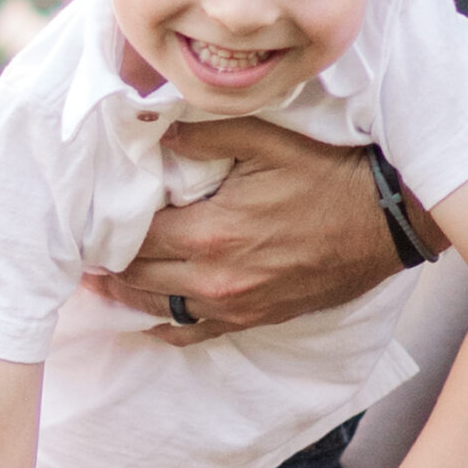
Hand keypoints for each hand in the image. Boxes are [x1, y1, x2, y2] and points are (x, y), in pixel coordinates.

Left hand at [86, 124, 404, 338]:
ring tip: (98, 285)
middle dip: (107, 265)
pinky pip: (195, 334)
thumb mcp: (267, 140)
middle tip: (80, 254)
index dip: (107, 231)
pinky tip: (145, 321)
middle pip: (139, 277)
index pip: (137, 238)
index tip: (85, 223)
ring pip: (159, 309)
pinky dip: (165, 328)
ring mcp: (235, 305)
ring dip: (126, 298)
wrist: (387, 221)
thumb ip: (206, 135)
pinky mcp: (255, 318)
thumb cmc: (329, 175)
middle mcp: (216, 277)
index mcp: (211, 231)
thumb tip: (156, 133)